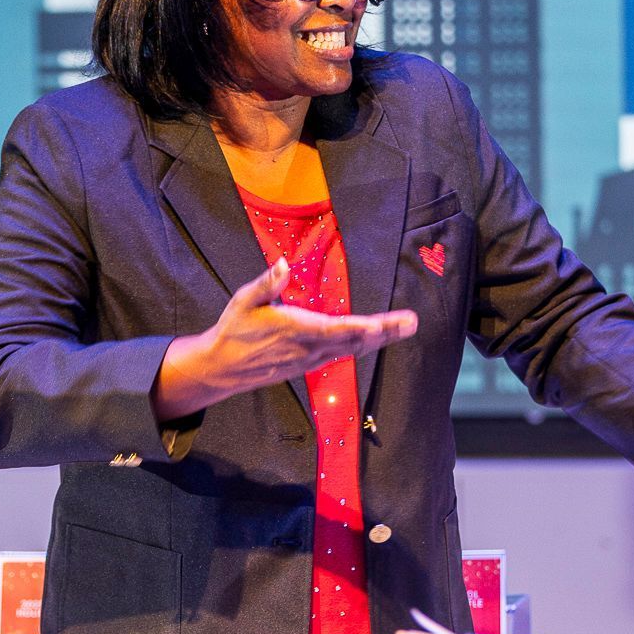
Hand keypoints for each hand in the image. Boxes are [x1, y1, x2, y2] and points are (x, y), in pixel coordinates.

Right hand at [154, 258, 417, 419]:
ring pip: (351, 349)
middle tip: (411, 322)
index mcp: (294, 330)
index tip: (382, 324)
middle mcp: (308, 348)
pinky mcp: (309, 364)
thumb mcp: (243, 301)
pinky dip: (362, 345)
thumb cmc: (233, 330)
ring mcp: (310, 359)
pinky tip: (376, 338)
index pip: (335, 330)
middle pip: (353, 341)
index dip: (361, 328)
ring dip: (379, 339)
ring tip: (403, 327)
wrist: (222, 368)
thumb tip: (284, 264)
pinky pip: (342, 354)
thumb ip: (267, 284)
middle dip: (384, 332)